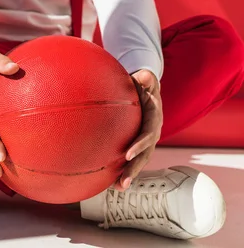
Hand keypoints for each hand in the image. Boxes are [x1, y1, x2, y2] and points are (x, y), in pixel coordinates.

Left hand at [114, 69, 162, 190]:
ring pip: (140, 159)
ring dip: (130, 174)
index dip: (139, 145)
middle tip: (123, 181)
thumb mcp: (145, 77)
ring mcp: (146, 138)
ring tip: (117, 188)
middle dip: (134, 168)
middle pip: (145, 154)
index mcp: (154, 117)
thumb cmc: (143, 81)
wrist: (146, 87)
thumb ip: (145, 77)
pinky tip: (110, 179)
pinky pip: (133, 156)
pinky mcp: (138, 142)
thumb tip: (145, 75)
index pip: (148, 134)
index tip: (127, 155)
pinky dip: (124, 167)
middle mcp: (152, 131)